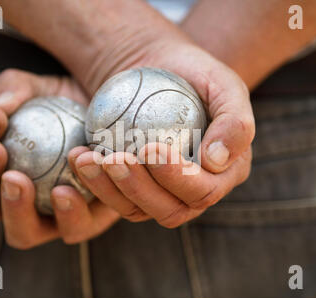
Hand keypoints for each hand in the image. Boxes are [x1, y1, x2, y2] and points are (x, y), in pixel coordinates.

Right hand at [0, 69, 119, 248]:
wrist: (118, 118)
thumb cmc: (70, 103)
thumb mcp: (41, 88)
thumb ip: (15, 90)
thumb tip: (0, 108)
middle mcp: (17, 199)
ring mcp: (49, 218)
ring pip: (22, 234)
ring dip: (16, 209)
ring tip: (21, 179)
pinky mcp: (86, 224)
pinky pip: (74, 228)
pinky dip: (70, 211)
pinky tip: (70, 188)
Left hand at [69, 39, 254, 227]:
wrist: (158, 69)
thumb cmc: (194, 74)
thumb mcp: (224, 84)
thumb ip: (235, 121)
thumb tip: (216, 161)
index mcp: (225, 175)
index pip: (204, 191)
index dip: (177, 178)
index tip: (150, 148)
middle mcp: (197, 191)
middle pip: (170, 210)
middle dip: (139, 188)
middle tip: (114, 159)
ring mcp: (164, 194)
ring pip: (139, 211)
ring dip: (110, 190)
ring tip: (87, 160)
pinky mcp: (136, 189)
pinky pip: (116, 198)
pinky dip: (95, 183)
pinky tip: (79, 158)